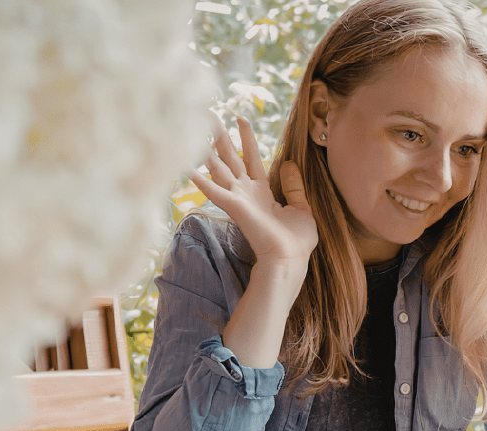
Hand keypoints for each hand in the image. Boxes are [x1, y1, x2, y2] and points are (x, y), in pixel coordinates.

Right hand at [187, 117, 317, 266]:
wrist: (290, 259)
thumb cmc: (296, 241)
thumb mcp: (301, 208)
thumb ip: (294, 186)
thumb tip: (289, 163)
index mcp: (262, 191)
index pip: (252, 158)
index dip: (246, 138)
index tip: (241, 118)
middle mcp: (246, 192)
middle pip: (230, 157)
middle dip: (220, 136)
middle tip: (209, 114)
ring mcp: (238, 199)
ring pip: (219, 168)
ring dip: (206, 149)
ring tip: (194, 130)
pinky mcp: (234, 207)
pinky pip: (213, 190)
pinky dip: (199, 179)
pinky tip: (185, 166)